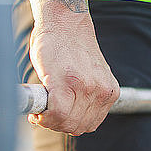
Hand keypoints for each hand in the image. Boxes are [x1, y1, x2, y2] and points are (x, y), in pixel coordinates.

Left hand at [27, 15, 119, 134]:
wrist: (68, 25)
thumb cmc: (50, 44)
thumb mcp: (40, 71)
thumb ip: (45, 97)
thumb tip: (44, 118)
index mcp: (70, 81)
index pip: (59, 117)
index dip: (45, 120)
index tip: (38, 116)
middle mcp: (90, 86)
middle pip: (73, 125)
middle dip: (56, 123)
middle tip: (47, 114)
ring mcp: (104, 89)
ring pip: (86, 124)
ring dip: (71, 123)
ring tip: (61, 111)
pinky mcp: (112, 90)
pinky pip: (98, 117)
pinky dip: (86, 117)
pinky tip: (75, 107)